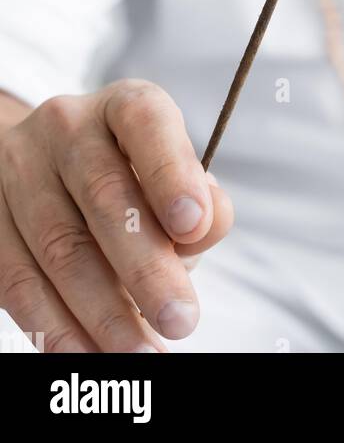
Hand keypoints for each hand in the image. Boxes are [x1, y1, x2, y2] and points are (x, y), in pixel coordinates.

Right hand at [0, 79, 233, 351]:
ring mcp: (18, 173)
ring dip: (104, 311)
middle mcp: (66, 128)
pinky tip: (89, 355)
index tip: (196, 225)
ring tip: (142, 352)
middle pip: (103, 195)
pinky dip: (57, 328)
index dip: (170, 172)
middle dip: (145, 265)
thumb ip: (200, 198)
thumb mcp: (172, 172)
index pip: (145, 122)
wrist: (49, 168)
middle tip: (181, 318)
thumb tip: (207, 224)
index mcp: (123, 106)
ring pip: (60, 248)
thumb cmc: (133, 176)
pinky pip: (19, 284)